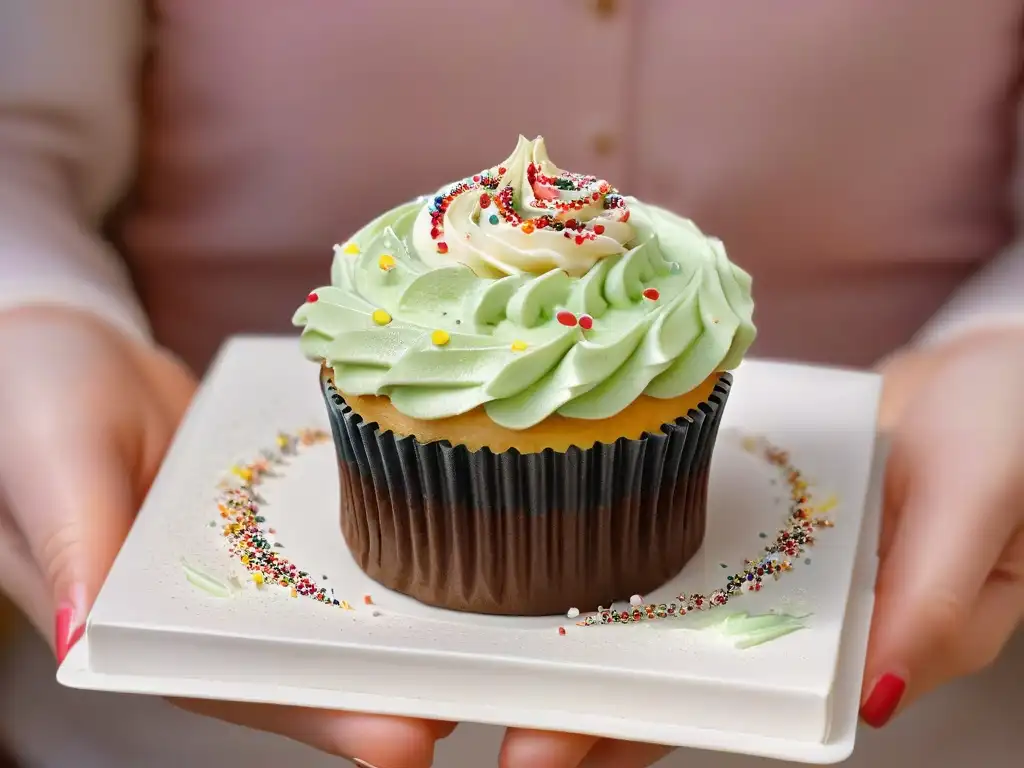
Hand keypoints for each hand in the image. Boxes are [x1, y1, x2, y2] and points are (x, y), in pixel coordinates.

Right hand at [0, 306, 452, 767]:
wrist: (65, 346)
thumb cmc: (30, 399)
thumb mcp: (50, 461)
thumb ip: (72, 541)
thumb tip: (83, 634)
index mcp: (128, 619)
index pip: (228, 679)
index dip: (311, 710)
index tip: (396, 736)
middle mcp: (194, 602)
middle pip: (297, 656)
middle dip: (378, 685)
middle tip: (464, 703)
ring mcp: (239, 558)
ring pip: (322, 603)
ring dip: (392, 626)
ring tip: (476, 650)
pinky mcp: (268, 513)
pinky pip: (326, 534)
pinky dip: (379, 544)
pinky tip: (444, 556)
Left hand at [494, 326, 1023, 766]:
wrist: (986, 376)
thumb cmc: (1006, 436)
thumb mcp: (982, 511)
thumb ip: (936, 601)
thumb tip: (880, 696)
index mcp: (852, 646)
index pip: (729, 706)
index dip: (639, 731)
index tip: (548, 748)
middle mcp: (794, 617)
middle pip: (674, 672)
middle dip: (585, 700)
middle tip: (495, 718)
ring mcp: (764, 565)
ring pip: (662, 615)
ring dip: (584, 633)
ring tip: (493, 653)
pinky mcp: (748, 516)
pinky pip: (676, 541)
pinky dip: (620, 552)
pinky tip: (554, 557)